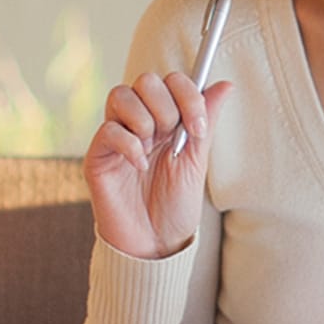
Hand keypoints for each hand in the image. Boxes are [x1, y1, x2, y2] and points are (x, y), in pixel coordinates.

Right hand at [84, 71, 232, 259]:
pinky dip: (130, 145)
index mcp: (165, 120)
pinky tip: (140, 166)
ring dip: (145, 121)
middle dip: (166, 108)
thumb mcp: (198, 159)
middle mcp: (138, 122)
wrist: (156, 243)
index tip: (198, 127)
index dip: (187, 95)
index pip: (170, 81)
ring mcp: (116, 136)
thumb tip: (225, 85)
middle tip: (172, 139)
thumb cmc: (175, 205)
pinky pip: (108, 130)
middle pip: (145, 80)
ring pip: (121, 95)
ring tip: (152, 151)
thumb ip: (205, 120)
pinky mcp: (98, 155)